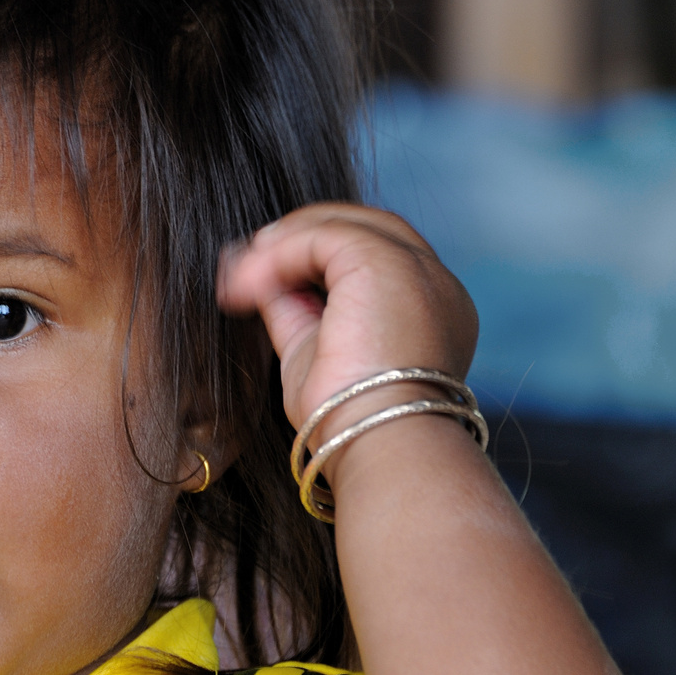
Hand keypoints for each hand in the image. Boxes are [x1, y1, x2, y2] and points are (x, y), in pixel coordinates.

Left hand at [215, 204, 478, 435]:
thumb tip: (261, 280)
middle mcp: (437, 285)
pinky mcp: (384, 263)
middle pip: (366, 230)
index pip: (376, 261)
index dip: (317, 260)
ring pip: (342, 227)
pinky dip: (278, 254)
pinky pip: (321, 237)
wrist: (377, 446)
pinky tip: (247, 283)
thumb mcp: (316, 357)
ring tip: (238, 278)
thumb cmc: (348, 425)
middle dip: (301, 239)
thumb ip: (296, 313)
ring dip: (281, 246)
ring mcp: (418, 270)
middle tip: (247, 261)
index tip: (266, 275)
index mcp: (432, 314)